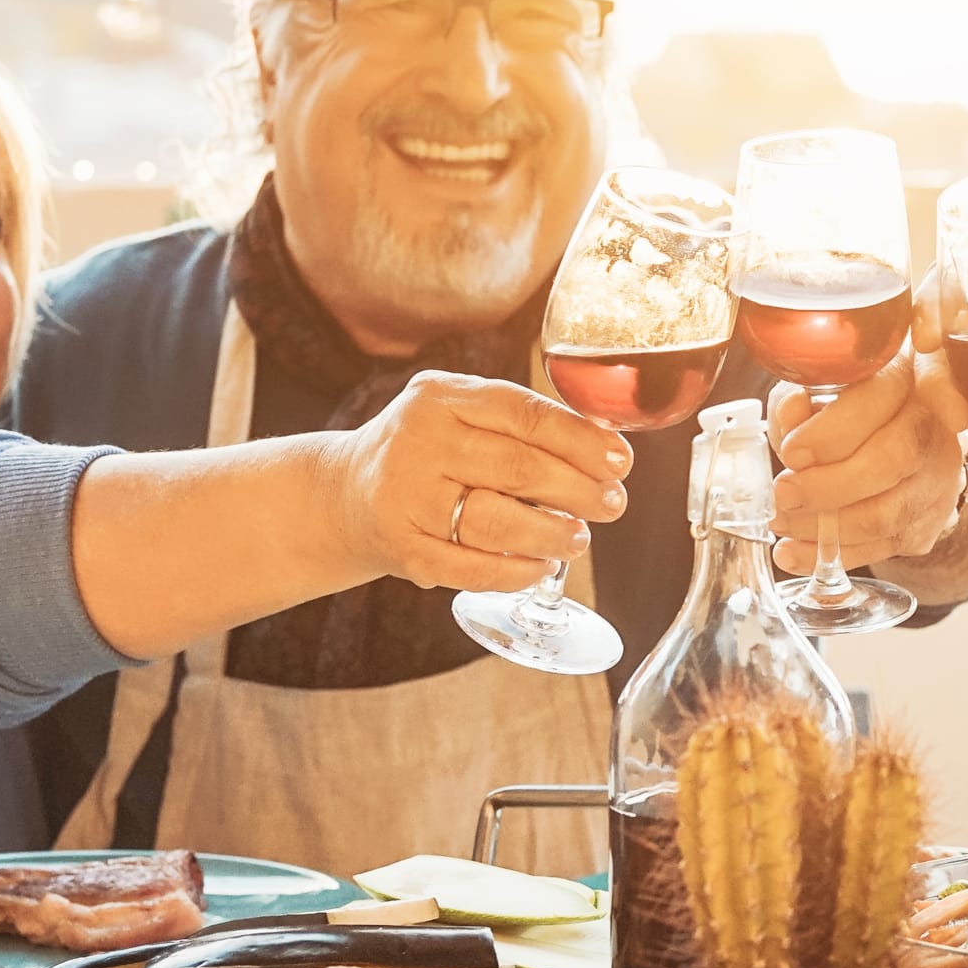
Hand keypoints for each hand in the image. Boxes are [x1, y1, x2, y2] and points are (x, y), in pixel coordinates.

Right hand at [334, 370, 630, 596]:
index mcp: (441, 396)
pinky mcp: (402, 548)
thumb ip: (521, 423)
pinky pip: (471, 567)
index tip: (620, 461)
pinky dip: (516, 570)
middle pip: (518, 468)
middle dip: (579, 490)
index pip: (524, 413)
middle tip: (613, 504)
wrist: (347, 494)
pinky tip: (542, 567)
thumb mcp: (461, 414)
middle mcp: (418, 441)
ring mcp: (406, 497)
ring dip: (551, 534)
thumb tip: (606, 448)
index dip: (582, 440)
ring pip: (496, 520)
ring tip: (580, 539)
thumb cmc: (429, 452)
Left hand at [770, 351, 967, 572]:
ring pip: (885, 515)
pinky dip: (832, 555)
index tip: (789, 452)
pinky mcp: (929, 521)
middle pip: (889, 462)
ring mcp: (938, 479)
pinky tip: (794, 552)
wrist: (904, 441)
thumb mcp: (818, 392)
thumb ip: (800, 399)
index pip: (875, 404)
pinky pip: (881, 547)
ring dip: (823, 527)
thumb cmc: (852, 410)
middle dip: (825, 486)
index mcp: (905, 379)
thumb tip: (792, 412)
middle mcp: (932, 427)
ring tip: (781, 523)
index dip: (829, 434)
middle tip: (782, 494)